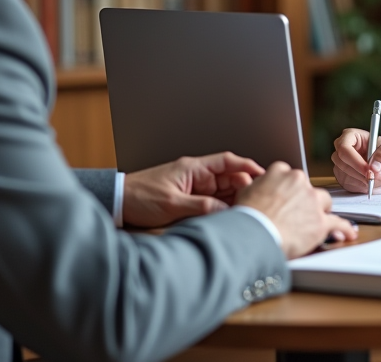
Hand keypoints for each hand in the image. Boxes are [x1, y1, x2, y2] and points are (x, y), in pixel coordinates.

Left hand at [123, 152, 264, 227]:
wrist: (117, 202)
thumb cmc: (139, 197)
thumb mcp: (172, 205)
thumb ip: (202, 208)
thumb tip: (226, 212)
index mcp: (193, 168)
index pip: (228, 162)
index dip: (247, 167)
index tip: (263, 175)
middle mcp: (196, 176)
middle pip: (230, 179)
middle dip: (244, 189)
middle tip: (256, 203)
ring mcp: (193, 188)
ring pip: (222, 193)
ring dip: (233, 201)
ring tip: (246, 212)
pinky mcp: (188, 200)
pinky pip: (212, 203)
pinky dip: (221, 209)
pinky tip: (228, 218)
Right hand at [235, 162, 357, 257]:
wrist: (254, 233)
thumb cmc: (247, 217)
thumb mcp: (245, 192)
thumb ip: (258, 186)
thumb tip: (258, 186)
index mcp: (280, 172)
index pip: (290, 176)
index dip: (288, 190)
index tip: (286, 198)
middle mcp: (299, 181)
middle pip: (309, 188)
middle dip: (304, 199)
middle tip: (294, 214)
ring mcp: (312, 201)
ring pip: (324, 202)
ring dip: (320, 211)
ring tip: (312, 223)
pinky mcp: (320, 222)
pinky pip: (338, 223)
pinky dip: (344, 228)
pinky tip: (348, 233)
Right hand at [331, 129, 380, 193]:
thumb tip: (374, 167)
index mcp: (352, 136)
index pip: (344, 148)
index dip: (355, 161)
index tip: (369, 171)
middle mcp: (343, 149)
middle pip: (341, 164)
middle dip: (360, 174)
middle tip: (377, 178)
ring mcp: (342, 164)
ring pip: (344, 177)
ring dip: (362, 182)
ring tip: (379, 179)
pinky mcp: (345, 177)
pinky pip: (348, 186)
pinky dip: (362, 189)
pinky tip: (375, 186)